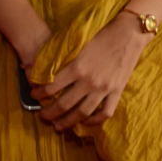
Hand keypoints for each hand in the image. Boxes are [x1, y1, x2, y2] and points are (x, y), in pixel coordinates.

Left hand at [30, 13, 150, 130]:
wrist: (128, 34)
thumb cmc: (100, 36)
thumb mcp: (77, 46)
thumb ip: (64, 60)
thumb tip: (44, 67)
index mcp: (77, 67)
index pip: (52, 86)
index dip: (39, 93)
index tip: (33, 95)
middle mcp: (89, 81)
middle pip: (65, 104)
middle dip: (50, 113)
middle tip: (42, 117)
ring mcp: (104, 89)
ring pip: (83, 112)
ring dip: (68, 122)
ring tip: (58, 126)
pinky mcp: (117, 92)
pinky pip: (105, 112)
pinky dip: (94, 121)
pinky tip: (85, 122)